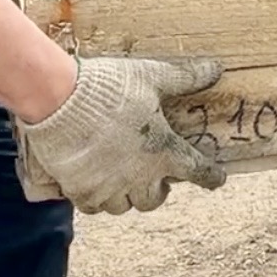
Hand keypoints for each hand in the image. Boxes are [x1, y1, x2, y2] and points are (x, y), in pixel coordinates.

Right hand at [16, 56, 226, 212]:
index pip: (197, 171)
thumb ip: (185, 77)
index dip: (211, 176)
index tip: (216, 178)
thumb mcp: (152, 76)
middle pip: (154, 199)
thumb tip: (216, 69)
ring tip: (121, 180)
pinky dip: (97, 198)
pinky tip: (94, 184)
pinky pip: (93, 206)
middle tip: (154, 178)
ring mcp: (109, 188)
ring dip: (126, 195)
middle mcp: (139, 177)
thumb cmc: (110, 87)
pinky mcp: (81, 192)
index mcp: (164, 151)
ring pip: (123, 205)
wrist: (60, 100)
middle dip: (157, 190)